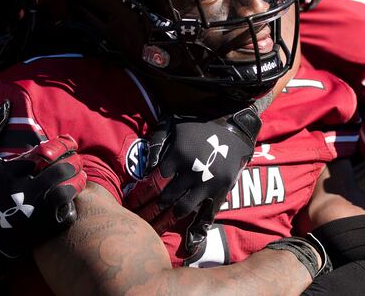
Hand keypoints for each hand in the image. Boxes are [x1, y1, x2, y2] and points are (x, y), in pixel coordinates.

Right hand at [0, 100, 86, 274]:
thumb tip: (6, 103)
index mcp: (8, 172)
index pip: (44, 153)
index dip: (63, 145)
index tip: (70, 143)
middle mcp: (19, 193)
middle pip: (59, 171)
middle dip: (73, 162)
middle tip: (76, 160)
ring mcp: (32, 214)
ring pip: (66, 192)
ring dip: (78, 181)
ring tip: (80, 176)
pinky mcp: (41, 231)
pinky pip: (67, 214)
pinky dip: (73, 204)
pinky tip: (72, 197)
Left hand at [126, 108, 260, 252]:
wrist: (234, 125)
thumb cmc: (198, 122)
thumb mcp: (173, 122)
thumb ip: (157, 141)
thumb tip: (146, 166)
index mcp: (178, 155)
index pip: (153, 183)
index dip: (140, 196)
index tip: (130, 205)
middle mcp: (193, 171)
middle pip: (165, 198)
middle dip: (149, 211)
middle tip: (138, 220)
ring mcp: (208, 183)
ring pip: (183, 209)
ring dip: (167, 220)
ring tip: (154, 228)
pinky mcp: (221, 190)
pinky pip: (207, 214)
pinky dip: (196, 228)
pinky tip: (187, 242)